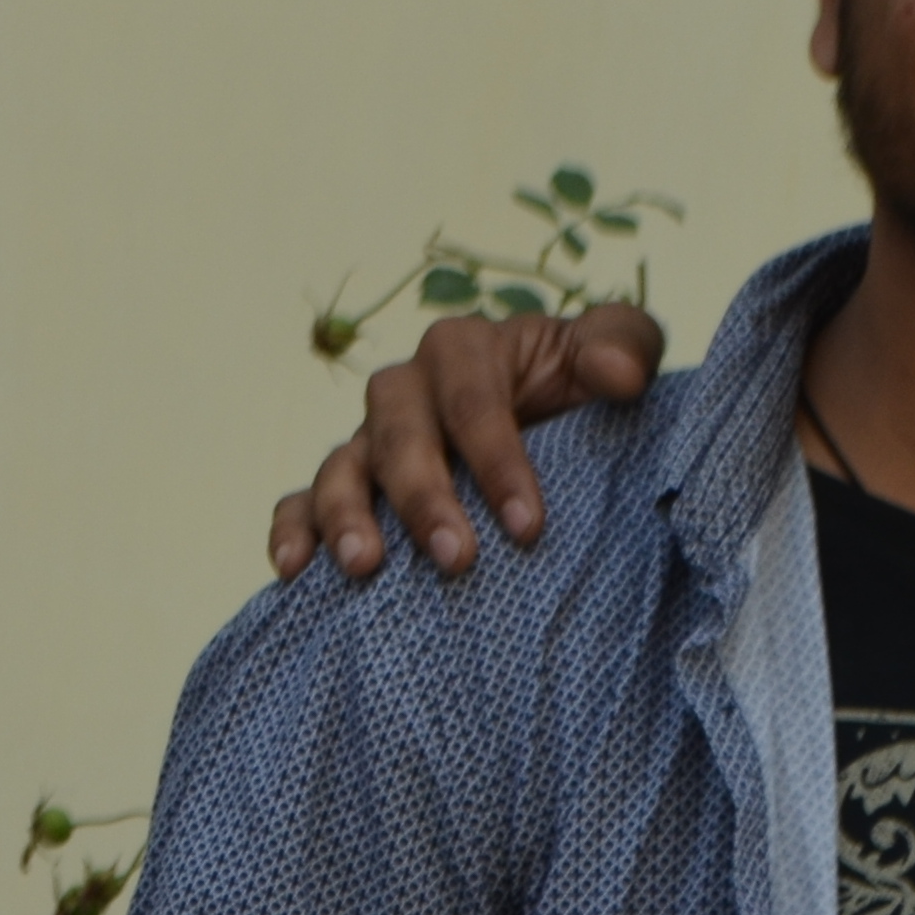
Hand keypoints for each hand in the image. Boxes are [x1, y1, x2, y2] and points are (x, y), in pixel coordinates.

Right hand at [267, 300, 664, 581]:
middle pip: (397, 435)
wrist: (554, 418)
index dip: (498, 462)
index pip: (473, 402)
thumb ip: (624, 343)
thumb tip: (614, 373)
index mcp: (463, 348)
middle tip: (455, 558)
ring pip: (339, 467)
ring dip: (346, 516)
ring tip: (364, 567)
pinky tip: (295, 570)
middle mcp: (403, 389)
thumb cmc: (582, 385)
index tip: (528, 525)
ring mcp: (367, 437)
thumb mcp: (619, 349)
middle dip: (423, 498)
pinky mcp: (346, 481)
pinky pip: (298, 500)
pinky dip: (291, 530)